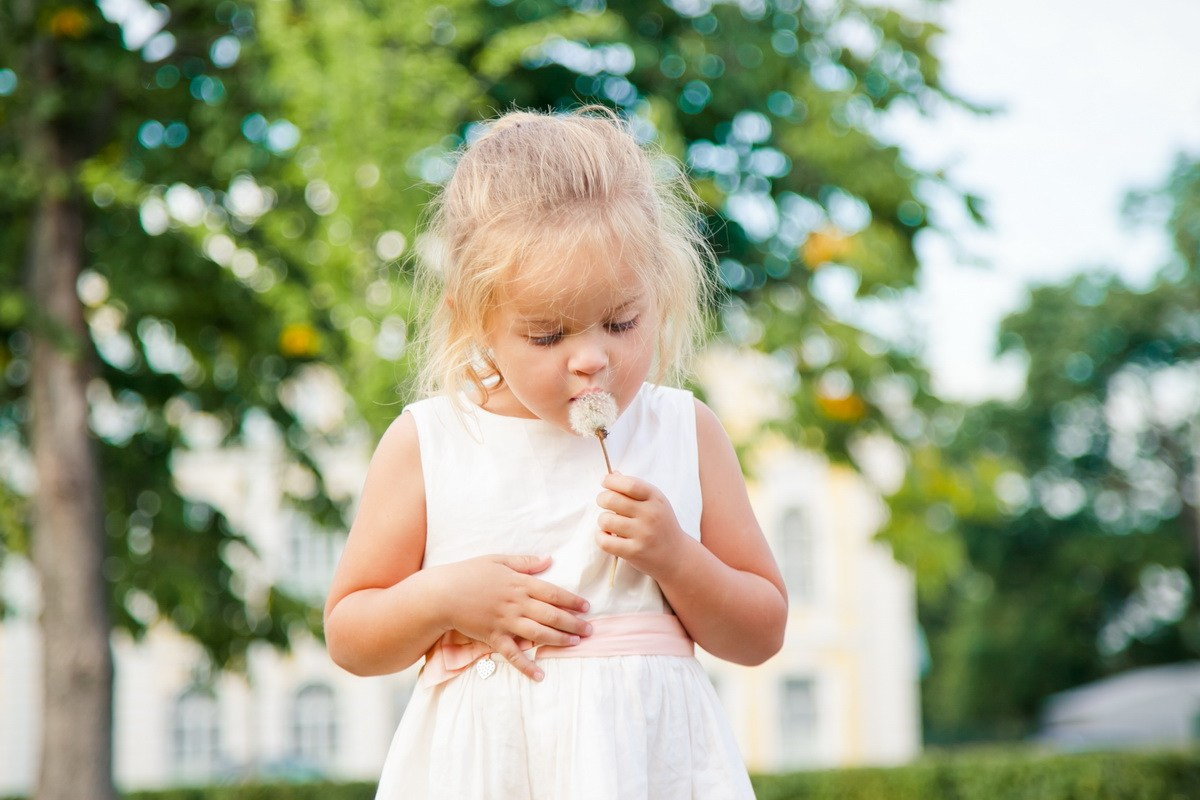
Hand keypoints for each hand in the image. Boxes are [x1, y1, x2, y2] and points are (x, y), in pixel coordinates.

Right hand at [436, 555, 591, 680]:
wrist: (442, 594)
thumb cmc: (469, 573)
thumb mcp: (498, 560)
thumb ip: (525, 562)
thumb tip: (549, 559)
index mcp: (519, 583)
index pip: (553, 593)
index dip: (572, 601)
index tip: (586, 607)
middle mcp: (516, 604)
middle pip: (551, 615)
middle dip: (573, 623)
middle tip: (590, 630)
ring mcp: (505, 622)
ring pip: (538, 633)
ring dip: (559, 640)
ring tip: (575, 644)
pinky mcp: (493, 637)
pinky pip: (513, 654)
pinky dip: (527, 666)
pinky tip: (540, 675)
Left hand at [595, 473, 687, 580]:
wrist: (676, 556)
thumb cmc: (661, 525)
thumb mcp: (655, 503)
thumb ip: (634, 488)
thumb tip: (613, 474)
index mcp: (655, 498)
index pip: (629, 484)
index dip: (611, 481)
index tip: (604, 482)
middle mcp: (650, 514)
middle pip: (611, 499)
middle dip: (601, 499)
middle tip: (603, 502)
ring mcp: (643, 534)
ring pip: (605, 520)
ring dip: (603, 521)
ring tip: (610, 523)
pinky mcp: (635, 552)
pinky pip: (605, 541)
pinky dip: (600, 537)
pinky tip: (607, 536)